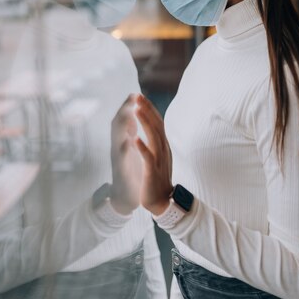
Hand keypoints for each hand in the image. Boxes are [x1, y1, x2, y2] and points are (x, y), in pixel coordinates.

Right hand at [110, 94, 142, 214]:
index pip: (126, 120)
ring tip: (130, 112)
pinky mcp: (121, 171)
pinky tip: (130, 141)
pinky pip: (122, 159)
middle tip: (133, 96)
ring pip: (118, 137)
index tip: (137, 94)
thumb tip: (133, 117)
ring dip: (124, 124)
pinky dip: (126, 149)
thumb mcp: (132, 150)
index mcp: (124, 141)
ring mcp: (118, 158)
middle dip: (125, 109)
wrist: (126, 198)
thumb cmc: (130, 172)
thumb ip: (131, 133)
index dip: (130, 107)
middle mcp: (119, 147)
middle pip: (119, 124)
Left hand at [135, 94, 172, 215]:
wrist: (163, 202)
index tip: (140, 96)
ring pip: (153, 137)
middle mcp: (163, 149)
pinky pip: (148, 157)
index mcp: (163, 145)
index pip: (158, 122)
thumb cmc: (157, 178)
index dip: (150, 109)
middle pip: (156, 125)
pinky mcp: (152, 171)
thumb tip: (153, 125)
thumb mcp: (159, 156)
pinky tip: (135, 139)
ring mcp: (158, 160)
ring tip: (136, 110)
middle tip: (138, 96)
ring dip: (145, 122)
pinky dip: (142, 147)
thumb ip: (156, 141)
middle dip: (147, 110)